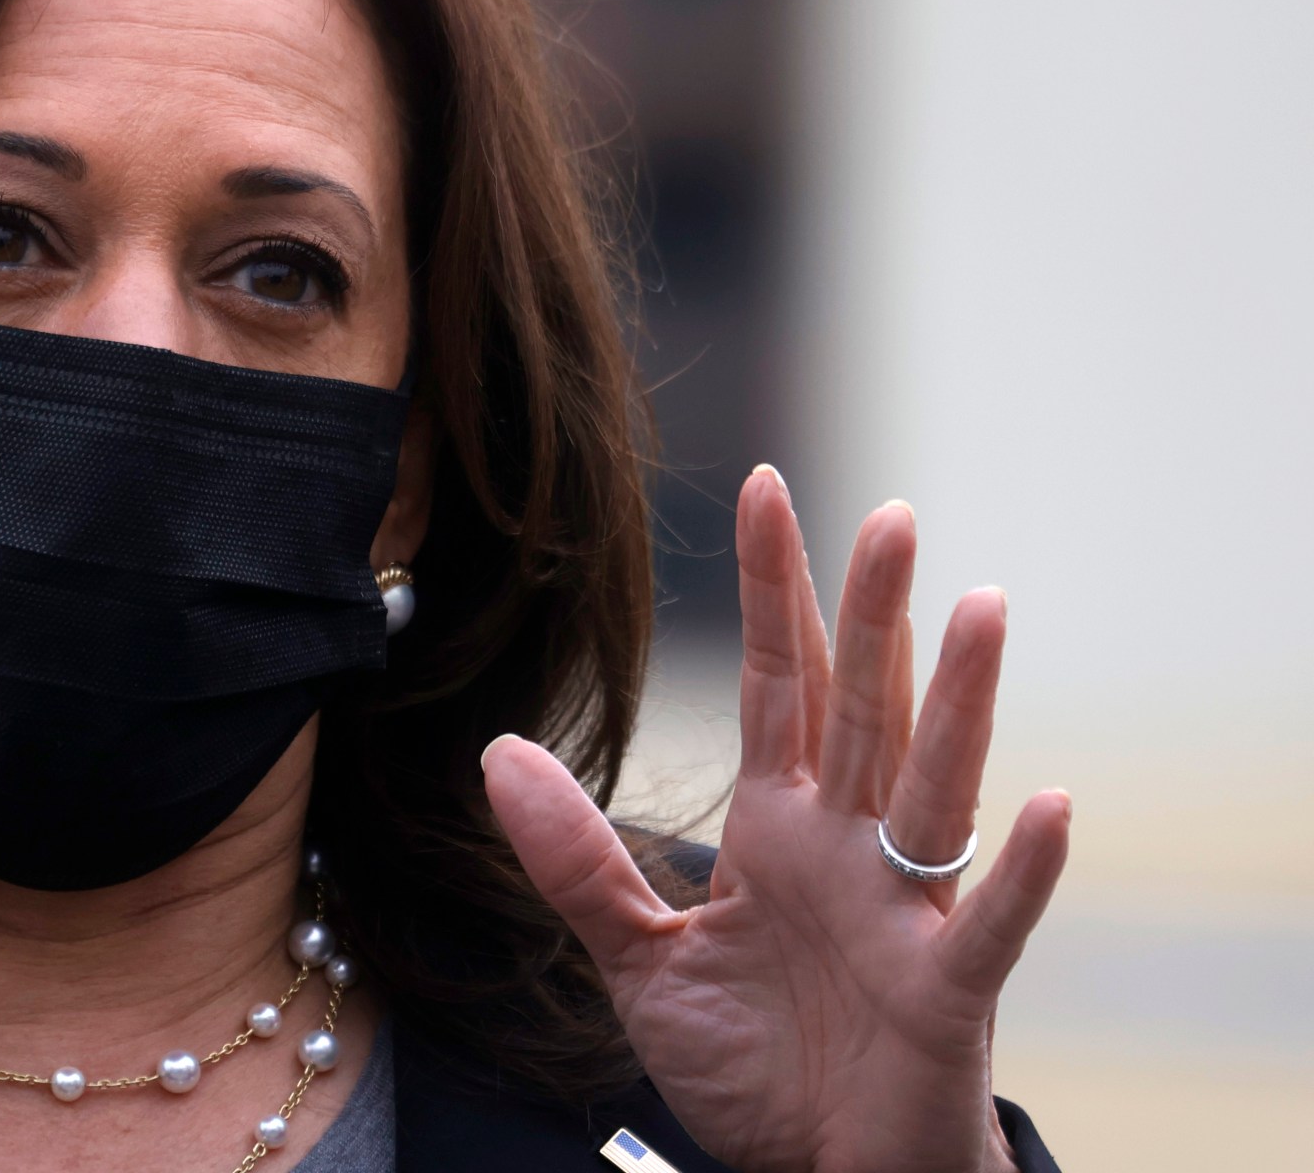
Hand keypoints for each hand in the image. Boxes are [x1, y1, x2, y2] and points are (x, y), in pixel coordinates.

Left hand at [482, 467, 1069, 1172]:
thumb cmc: (755, 1064)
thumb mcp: (639, 959)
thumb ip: (577, 860)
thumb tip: (500, 753)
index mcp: (779, 827)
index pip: (774, 684)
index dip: (771, 591)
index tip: (765, 488)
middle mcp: (851, 849)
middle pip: (864, 708)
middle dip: (873, 612)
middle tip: (891, 512)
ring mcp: (906, 912)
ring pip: (938, 787)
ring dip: (961, 699)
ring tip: (983, 605)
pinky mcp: (948, 991)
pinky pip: (991, 923)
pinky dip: (1024, 869)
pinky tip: (1052, 802)